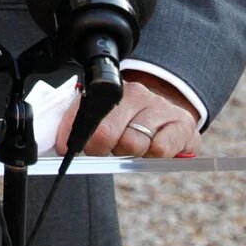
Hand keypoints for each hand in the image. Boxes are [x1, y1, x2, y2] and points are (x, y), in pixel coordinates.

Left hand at [61, 69, 200, 159]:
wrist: (171, 110)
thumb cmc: (131, 117)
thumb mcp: (106, 114)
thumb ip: (83, 122)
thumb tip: (62, 146)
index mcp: (113, 90)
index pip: (87, 113)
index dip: (76, 136)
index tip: (68, 149)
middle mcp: (137, 94)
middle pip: (106, 132)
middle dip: (101, 149)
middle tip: (107, 149)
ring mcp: (161, 107)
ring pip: (133, 143)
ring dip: (129, 151)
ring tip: (133, 144)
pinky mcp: (183, 124)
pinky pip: (159, 149)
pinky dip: (153, 154)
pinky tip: (153, 145)